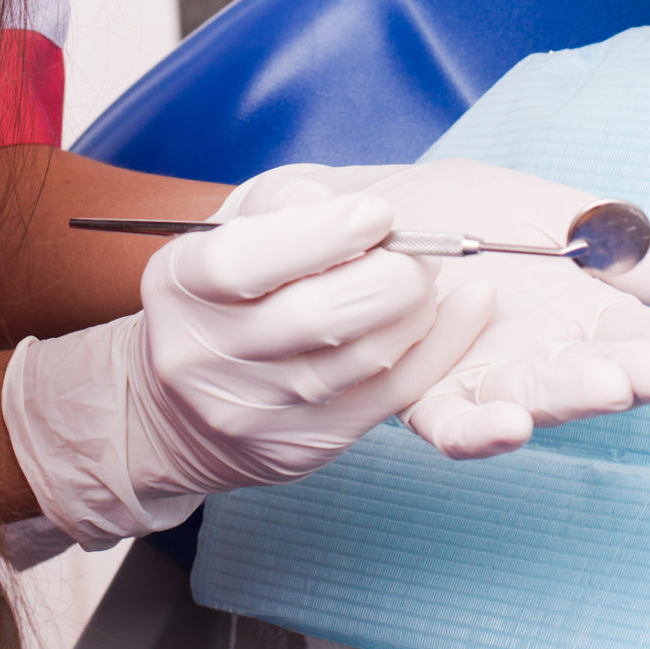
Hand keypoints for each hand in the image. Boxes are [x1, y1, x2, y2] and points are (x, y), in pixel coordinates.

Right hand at [0, 192, 491, 545]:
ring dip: (414, 309)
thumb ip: (277, 204)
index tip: (376, 212)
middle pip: (313, 318)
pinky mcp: (308, 444)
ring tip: (427, 276)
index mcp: (181, 287)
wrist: (180, 412)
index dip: (320, 234)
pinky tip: (469, 309)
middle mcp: (209, 355)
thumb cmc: (219, 297)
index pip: (244, 262)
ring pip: (360, 359)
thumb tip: (334, 204)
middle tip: (416, 250)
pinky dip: (440, 347)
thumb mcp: (225, 232)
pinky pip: (392, 395)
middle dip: (385, 275)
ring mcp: (259, 409)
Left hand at [232, 158, 649, 459]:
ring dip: (568, 400)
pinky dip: (483, 428)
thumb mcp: (566, 216)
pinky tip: (506, 420)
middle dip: (629, 378)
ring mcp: (485, 380)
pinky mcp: (425, 395)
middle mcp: (541, 359)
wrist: (359, 213)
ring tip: (598, 387)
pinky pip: (457, 423)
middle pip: (595, 378)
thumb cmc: (462, 211)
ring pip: (535, 403)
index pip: (644, 348)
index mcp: (582, 316)